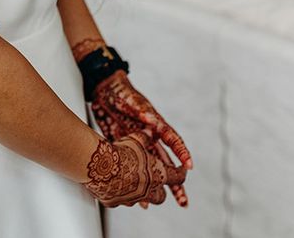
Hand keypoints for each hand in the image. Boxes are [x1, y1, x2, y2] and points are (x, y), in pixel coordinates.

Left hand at [72, 37, 193, 208]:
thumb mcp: (132, 99)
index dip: (182, 153)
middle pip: (165, 162)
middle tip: (183, 200)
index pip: (172, 140)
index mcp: (155, 124)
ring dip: (156, 185)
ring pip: (150, 168)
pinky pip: (132, 166)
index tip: (189, 167)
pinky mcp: (123, 146)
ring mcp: (137, 143)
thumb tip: (149, 118)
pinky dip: (135, 181)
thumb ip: (141, 109)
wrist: (104, 91)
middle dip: (175, 180)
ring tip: (161, 202)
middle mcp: (149, 137)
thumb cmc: (122, 92)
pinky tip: (137, 195)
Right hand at [82, 132, 186, 208]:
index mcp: (158, 175)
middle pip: (161, 196)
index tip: (182, 170)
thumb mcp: (136, 140)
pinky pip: (122, 200)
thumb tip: (150, 131)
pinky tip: (114, 184)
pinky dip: (122, 194)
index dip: (181, 173)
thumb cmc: (121, 151)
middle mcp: (148, 191)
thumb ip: (145, 137)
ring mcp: (132, 199)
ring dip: (141, 193)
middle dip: (160, 190)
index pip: (177, 177)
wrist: (100, 166)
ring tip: (134, 183)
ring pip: (142, 200)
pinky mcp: (116, 202)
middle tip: (156, 182)